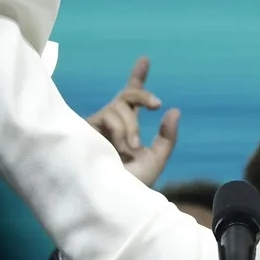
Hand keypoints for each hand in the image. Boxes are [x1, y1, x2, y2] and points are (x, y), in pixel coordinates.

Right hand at [87, 57, 179, 186]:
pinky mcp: (85, 130)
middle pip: (126, 96)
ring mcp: (98, 127)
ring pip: (118, 107)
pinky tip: (119, 148)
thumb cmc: (133, 186)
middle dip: (142, 95)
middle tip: (156, 105)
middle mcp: (112, 125)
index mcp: (129, 129)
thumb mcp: (156, 160)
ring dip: (130, 127)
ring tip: (129, 150)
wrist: (113, 200)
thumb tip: (174, 110)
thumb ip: (167, 137)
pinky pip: (108, 116)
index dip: (137, 78)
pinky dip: (120, 130)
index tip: (145, 60)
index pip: (131, 100)